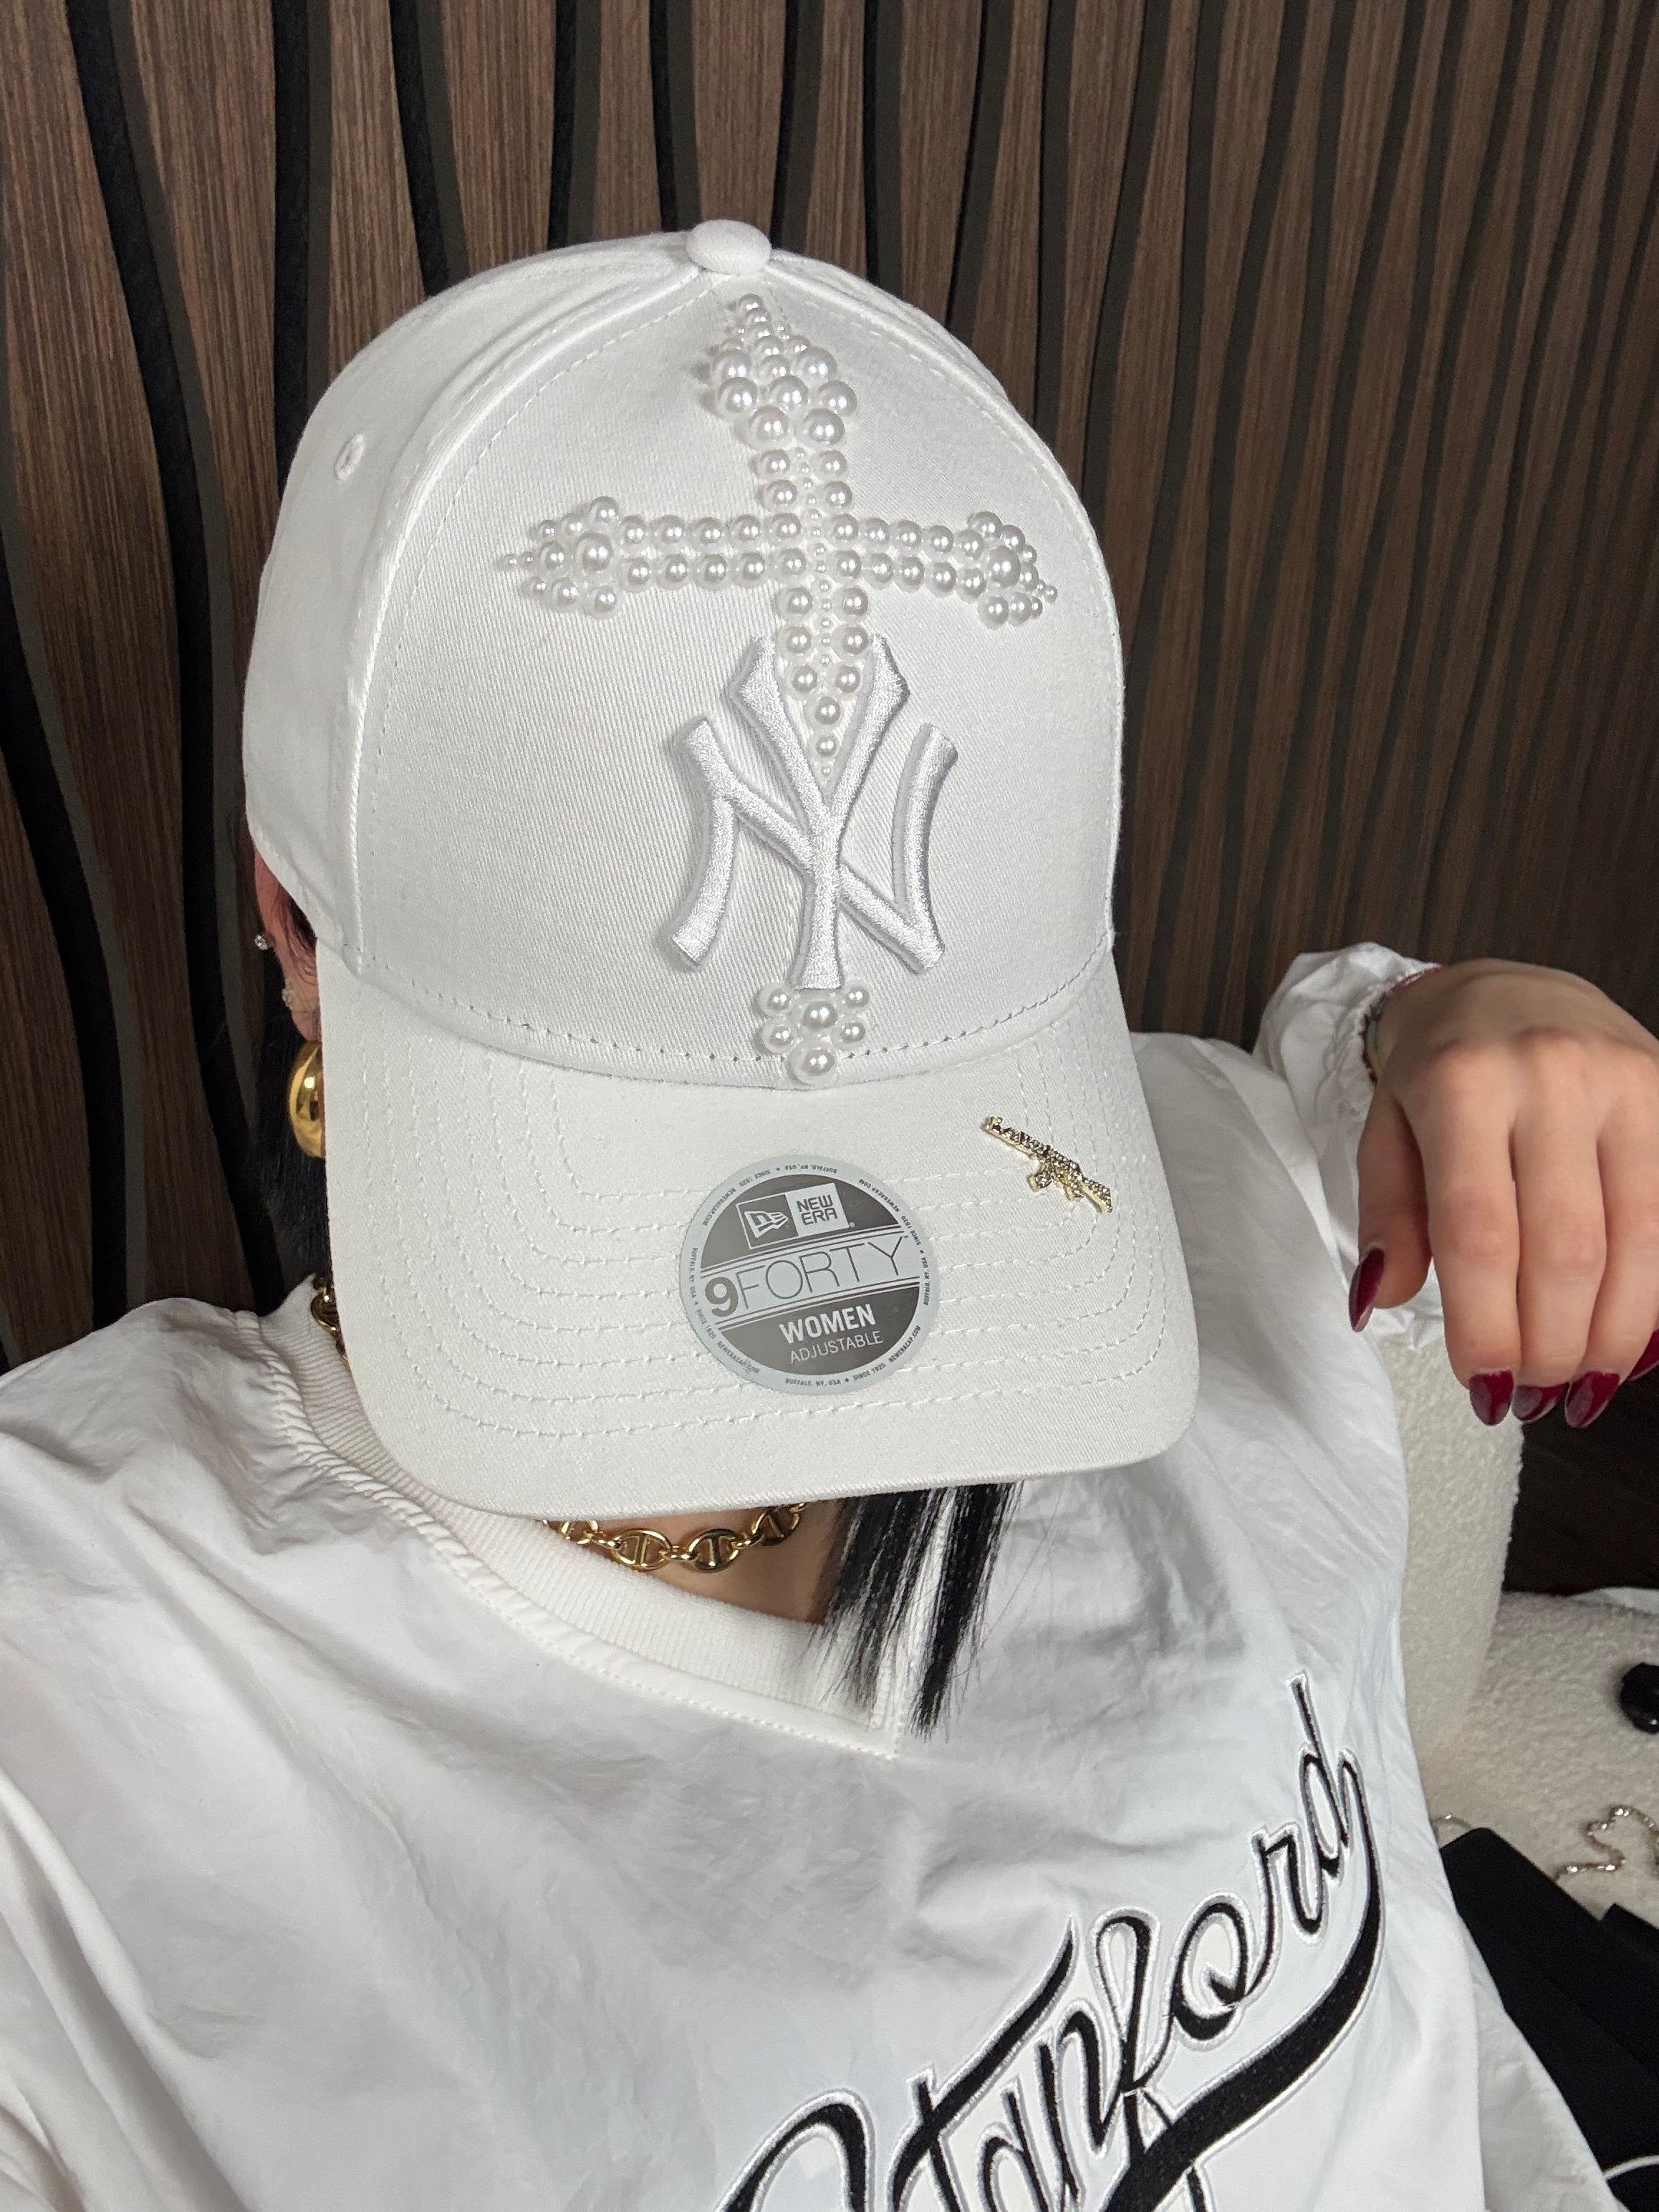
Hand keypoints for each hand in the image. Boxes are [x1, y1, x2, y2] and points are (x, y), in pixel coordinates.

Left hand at [1351, 958, 1658, 1426]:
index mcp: (1463, 1082)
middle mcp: (1552, 1074)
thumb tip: (1376, 1302)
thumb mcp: (1385, 1130)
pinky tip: (1634, 1342)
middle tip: (1528, 1394)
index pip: (1479, 1234)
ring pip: (1639, 1242)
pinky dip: (1657, 1294)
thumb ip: (1387, 1217)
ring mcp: (1626, 1081)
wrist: (1502, 987)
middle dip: (1549, 1344)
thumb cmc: (1437, 1071)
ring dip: (1611, 1335)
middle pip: (1564, 1250)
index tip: (1481, 1383)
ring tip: (1579, 1385)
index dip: (1486, 1326)